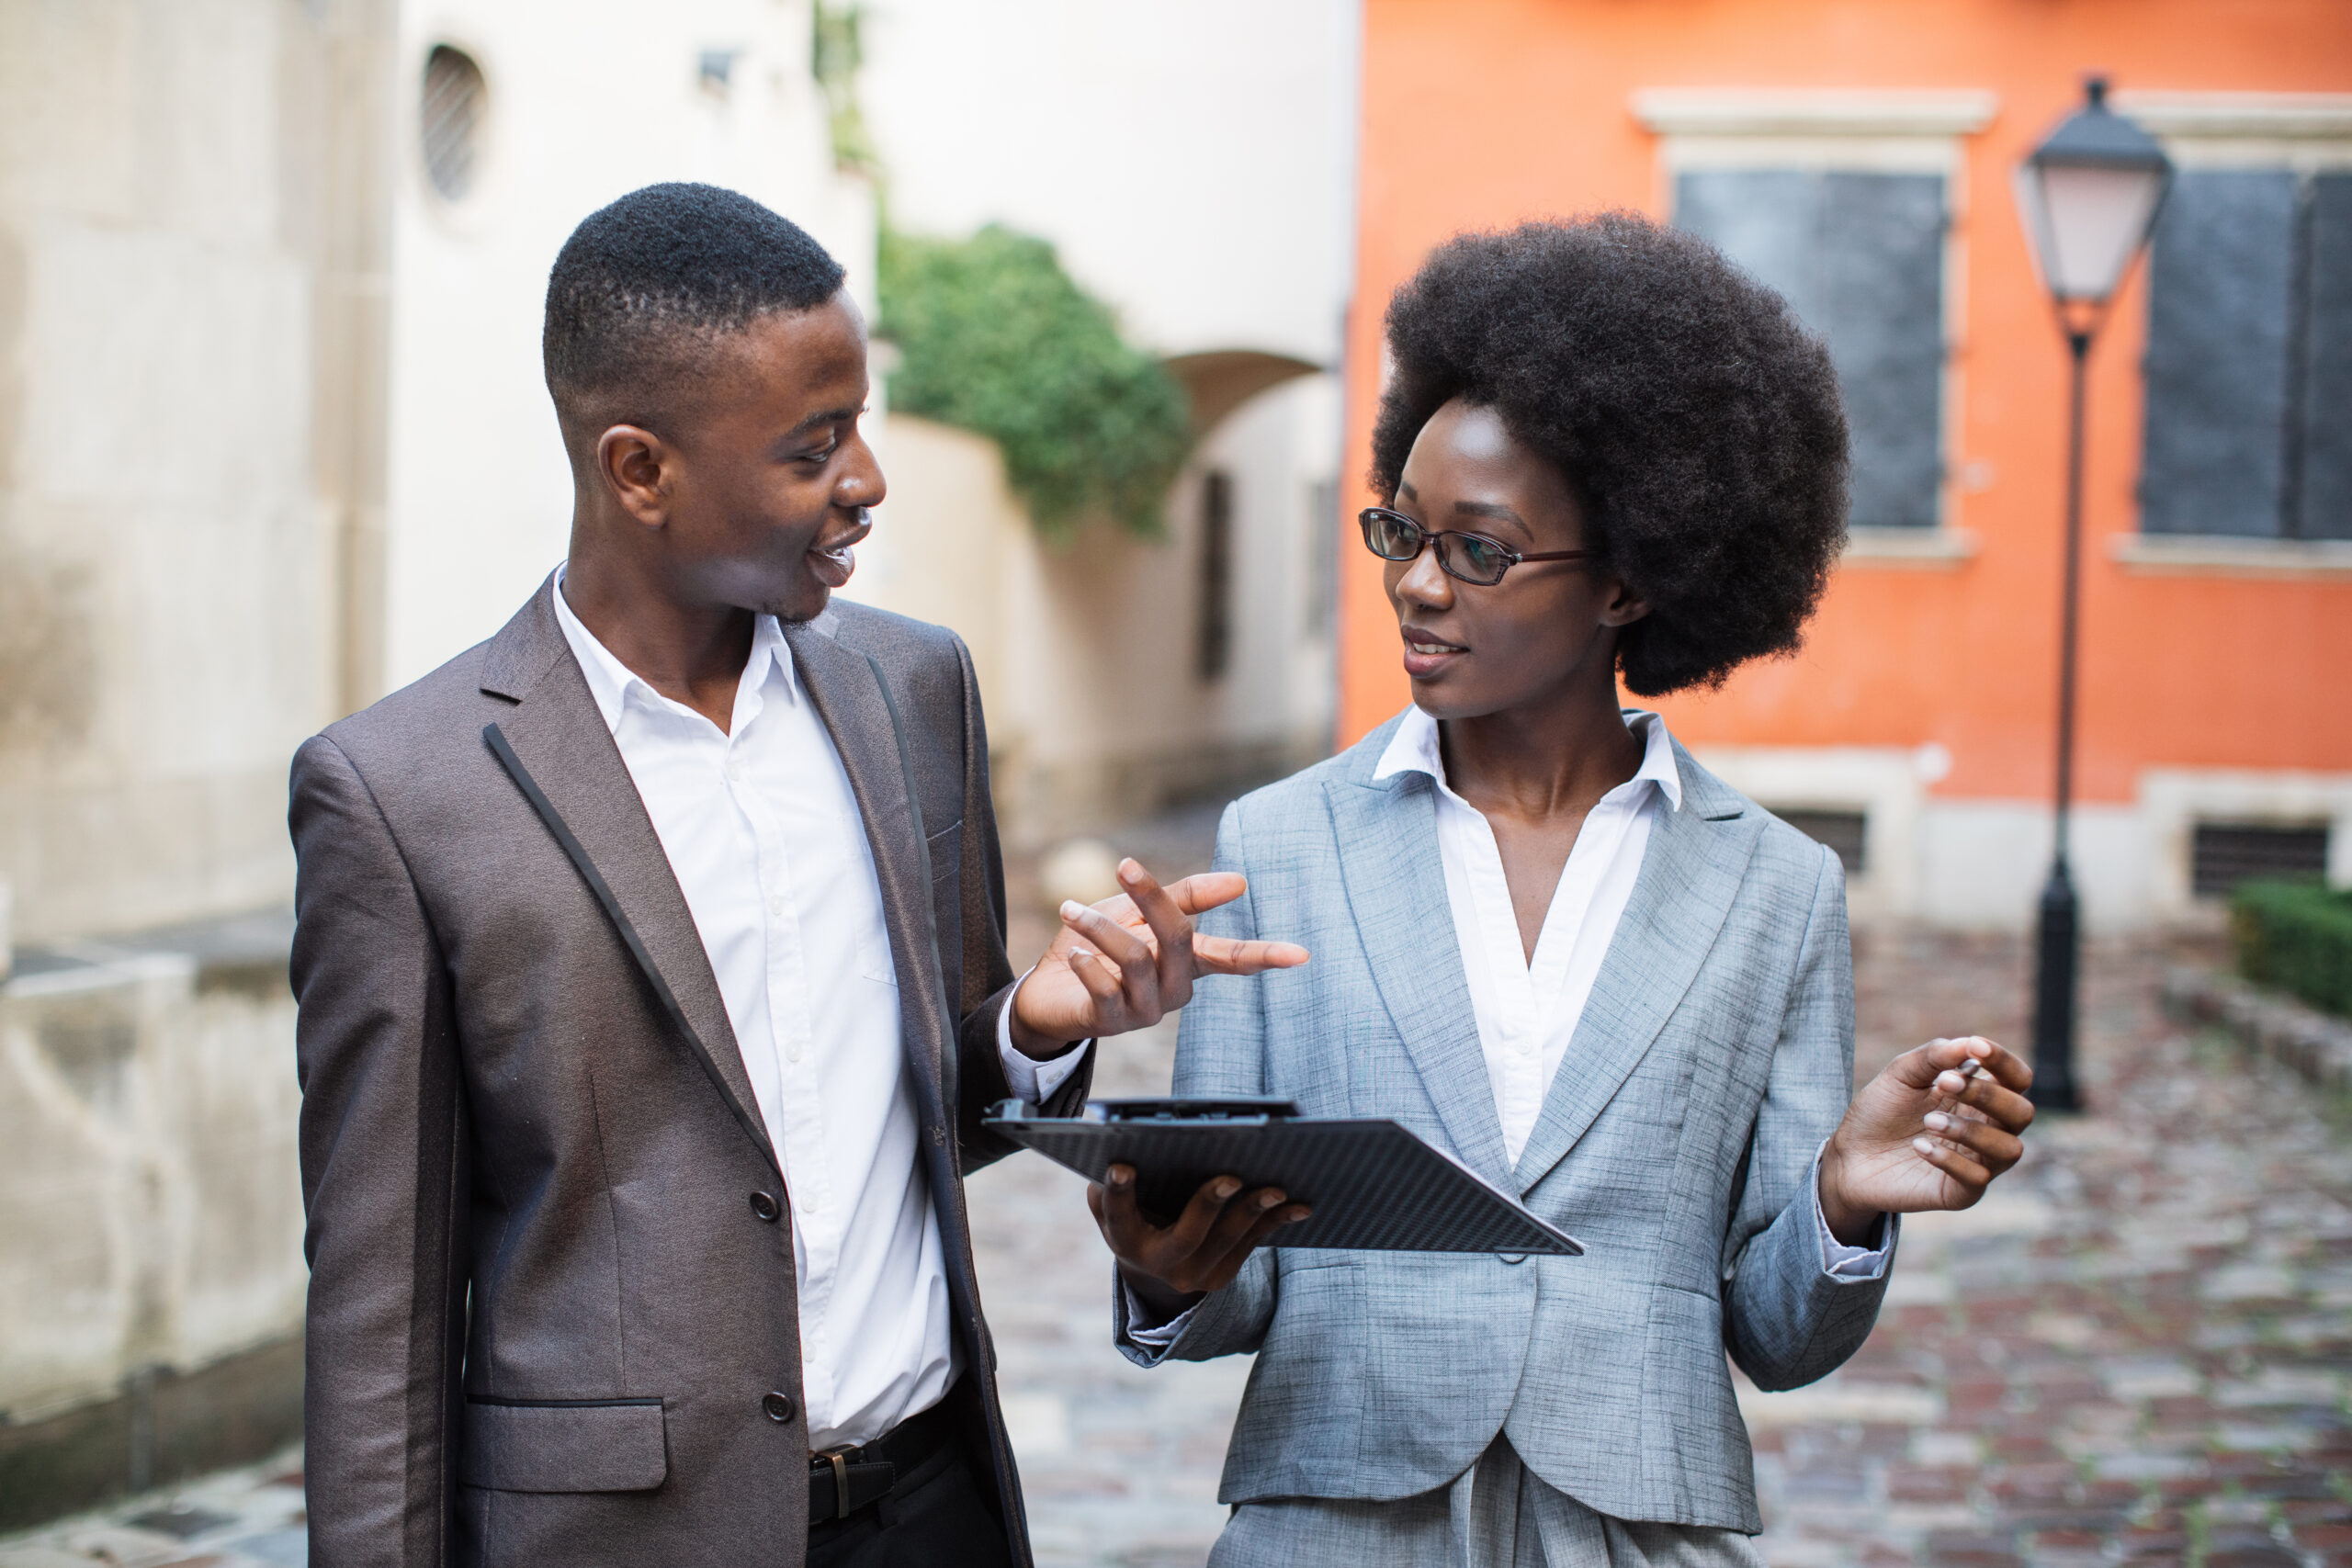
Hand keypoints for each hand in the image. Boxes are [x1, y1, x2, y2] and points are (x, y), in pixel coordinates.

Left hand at [1007, 858, 1308, 1056]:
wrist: (1048, 989)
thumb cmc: (1099, 946)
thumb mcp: (1138, 911)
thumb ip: (1184, 897)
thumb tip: (1241, 881)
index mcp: (1188, 962)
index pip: (1233, 958)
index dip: (1266, 955)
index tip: (1301, 955)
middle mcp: (1175, 990)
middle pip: (1180, 938)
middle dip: (1150, 898)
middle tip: (1123, 866)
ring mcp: (1146, 1010)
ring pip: (1136, 959)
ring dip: (1099, 927)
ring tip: (1069, 910)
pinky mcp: (1112, 1023)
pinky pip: (1105, 987)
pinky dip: (1086, 962)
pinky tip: (1075, 954)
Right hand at [1088, 1165, 1310, 1321]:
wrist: (1155, 1265)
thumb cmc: (1136, 1214)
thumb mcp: (1117, 1204)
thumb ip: (1111, 1185)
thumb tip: (1117, 1148)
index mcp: (1126, 1241)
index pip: (1118, 1216)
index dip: (1118, 1193)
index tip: (1122, 1166)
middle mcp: (1160, 1265)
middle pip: (1187, 1236)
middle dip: (1209, 1206)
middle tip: (1231, 1178)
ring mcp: (1194, 1275)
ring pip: (1227, 1240)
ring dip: (1254, 1212)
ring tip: (1277, 1188)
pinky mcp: (1223, 1275)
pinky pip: (1251, 1243)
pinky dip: (1275, 1221)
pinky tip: (1300, 1206)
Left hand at [1817, 1037, 2034, 1244]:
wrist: (1850, 1155)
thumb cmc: (1882, 1110)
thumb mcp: (1901, 1074)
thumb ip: (1934, 1056)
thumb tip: (1970, 1044)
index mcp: (1980, 1097)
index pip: (2016, 1079)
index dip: (2003, 1061)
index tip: (1976, 1047)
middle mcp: (1989, 1129)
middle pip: (2022, 1112)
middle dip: (1988, 1094)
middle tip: (1945, 1084)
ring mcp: (1978, 1162)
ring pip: (2010, 1149)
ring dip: (1972, 1130)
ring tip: (1929, 1121)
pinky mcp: (1962, 1192)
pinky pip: (1978, 1179)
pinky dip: (1951, 1159)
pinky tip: (1919, 1146)